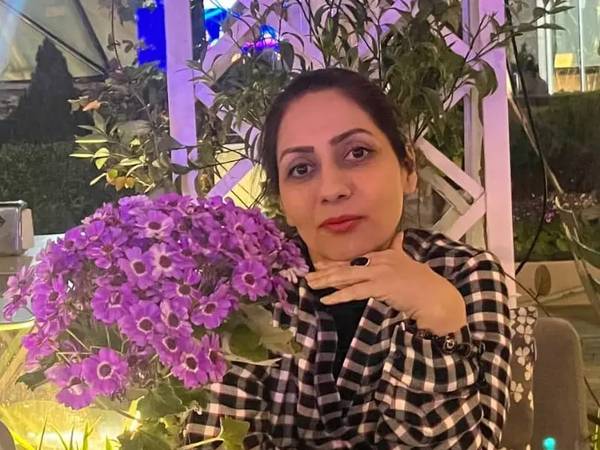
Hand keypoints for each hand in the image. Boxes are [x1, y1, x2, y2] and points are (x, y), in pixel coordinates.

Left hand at [304, 232, 467, 334]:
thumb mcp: (409, 262)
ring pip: (347, 277)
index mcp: (384, 255)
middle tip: (308, 276)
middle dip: (326, 272)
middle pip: (347, 267)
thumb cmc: (424, 283)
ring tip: (311, 285)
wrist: (437, 297)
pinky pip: (355, 292)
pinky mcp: (381, 286)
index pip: (355, 259)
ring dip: (327, 281)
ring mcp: (380, 272)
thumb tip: (399, 235)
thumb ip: (400, 249)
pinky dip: (339, 296)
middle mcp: (380, 260)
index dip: (335, 263)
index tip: (319, 264)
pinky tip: (326, 300)